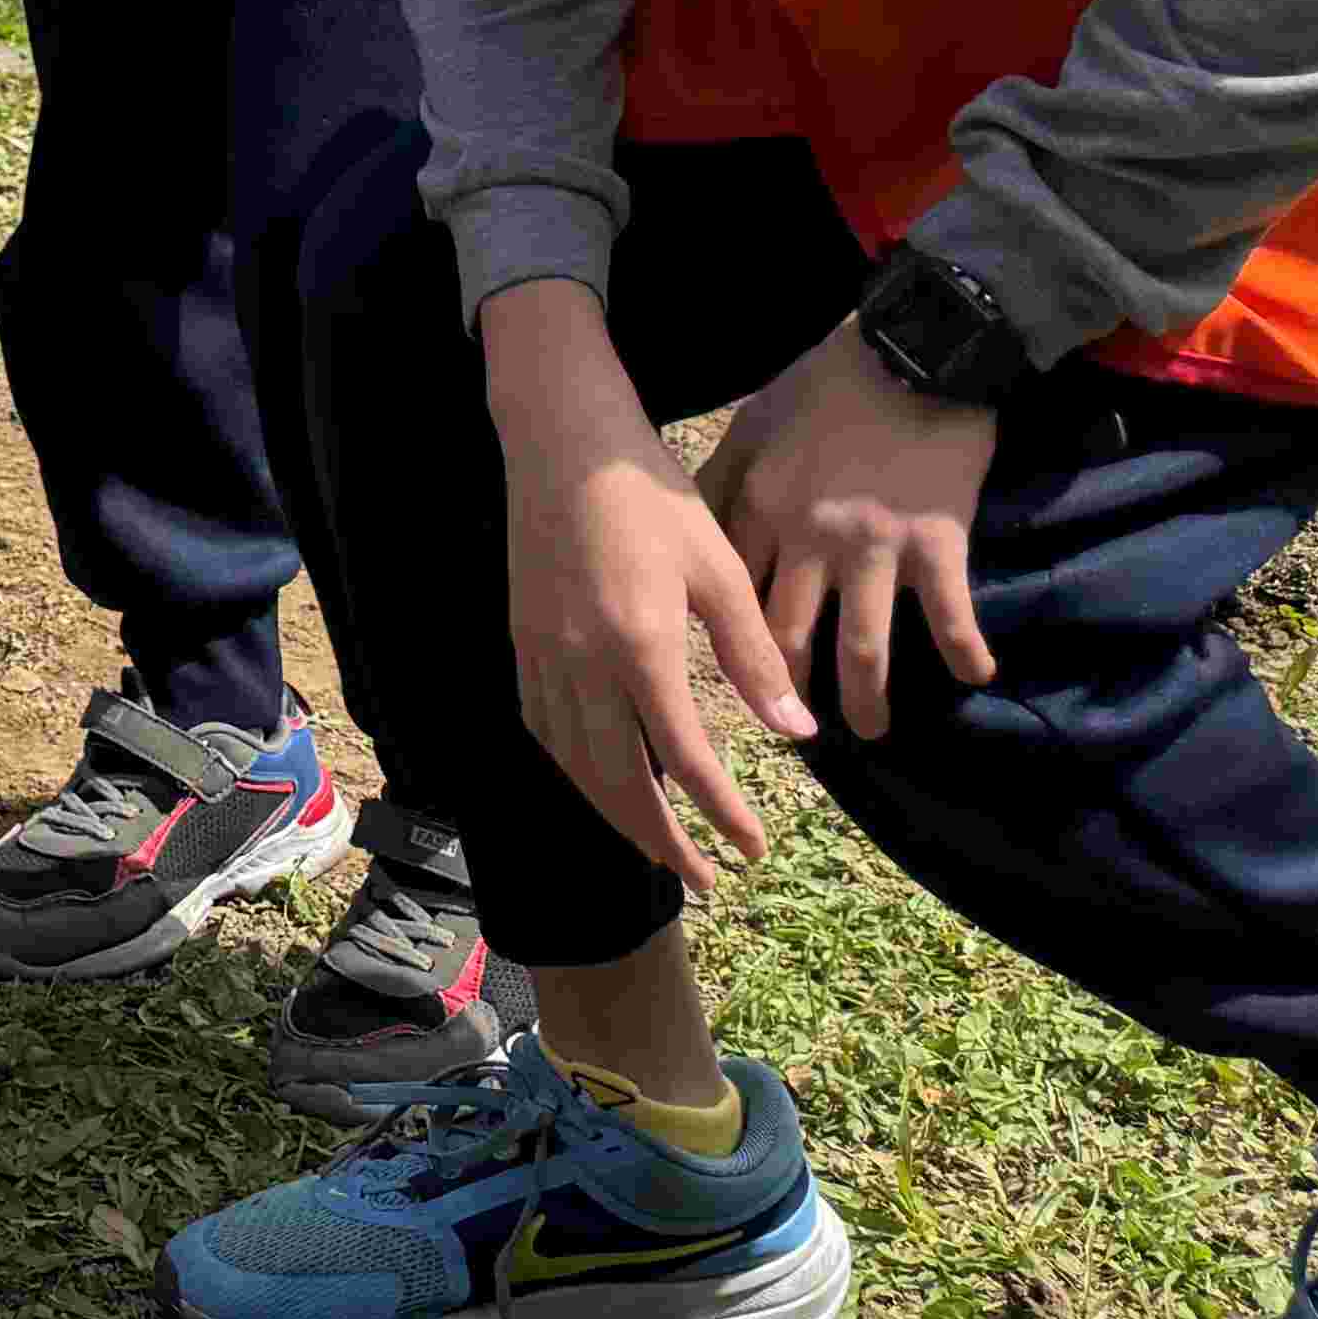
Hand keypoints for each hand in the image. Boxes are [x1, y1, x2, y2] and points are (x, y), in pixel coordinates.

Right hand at [484, 285, 815, 890]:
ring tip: (656, 841)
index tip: (756, 848)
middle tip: (706, 877)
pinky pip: (543, 727)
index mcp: (639, 646)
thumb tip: (796, 734)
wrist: (563, 441)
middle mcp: (581, 663)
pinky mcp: (521, 640)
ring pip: (572, 764)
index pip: (683, 760)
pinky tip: (597, 775)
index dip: (722, 814)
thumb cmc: (652, 495)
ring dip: (614, 814)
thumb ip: (756, 656)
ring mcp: (542, 654)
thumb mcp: (719, 567)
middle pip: (618, 782)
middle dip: (663, 841)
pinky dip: (572, 768)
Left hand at [704, 321, 996, 741]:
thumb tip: (687, 524)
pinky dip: (965, 653)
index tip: (727, 677)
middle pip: (787, 636)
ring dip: (867, 702)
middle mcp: (809, 535)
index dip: (727, 642)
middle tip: (793, 728)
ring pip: (862, 648)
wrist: (913, 345)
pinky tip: (976, 678)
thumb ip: (722, 479)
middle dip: (787, 694)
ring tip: (871, 734)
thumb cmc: (827, 381)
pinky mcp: (938, 540)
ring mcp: (875, 544)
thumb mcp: (753, 422)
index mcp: (759, 505)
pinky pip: (951, 617)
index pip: (730, 593)